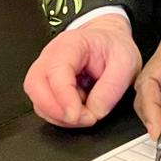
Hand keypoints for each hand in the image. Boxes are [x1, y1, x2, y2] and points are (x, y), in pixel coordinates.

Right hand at [22, 15, 141, 129]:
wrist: (107, 41)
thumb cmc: (113, 47)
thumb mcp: (125, 63)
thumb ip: (111, 88)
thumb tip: (94, 111)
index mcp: (70, 45)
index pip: (56, 72)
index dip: (64, 97)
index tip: (77, 115)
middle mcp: (51, 56)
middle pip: (35, 86)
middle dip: (55, 110)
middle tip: (81, 119)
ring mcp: (45, 71)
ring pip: (37, 99)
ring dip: (58, 116)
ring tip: (84, 114)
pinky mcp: (45, 86)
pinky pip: (43, 106)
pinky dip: (58, 116)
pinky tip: (77, 111)